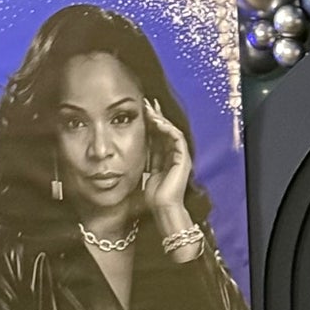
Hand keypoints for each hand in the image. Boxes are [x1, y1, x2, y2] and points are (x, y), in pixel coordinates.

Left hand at [141, 99, 192, 229]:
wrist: (162, 207)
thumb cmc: (152, 195)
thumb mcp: (143, 170)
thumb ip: (140, 157)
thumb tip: (126, 146)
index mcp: (165, 157)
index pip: (157, 134)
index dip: (149, 121)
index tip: (138, 110)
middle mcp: (174, 154)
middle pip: (165, 129)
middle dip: (155, 115)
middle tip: (145, 102)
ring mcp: (180, 156)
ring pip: (171, 130)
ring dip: (160, 119)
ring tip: (149, 109)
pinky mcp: (183, 158)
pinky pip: (176, 137)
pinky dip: (167, 128)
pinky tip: (156, 121)